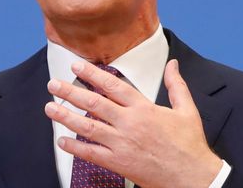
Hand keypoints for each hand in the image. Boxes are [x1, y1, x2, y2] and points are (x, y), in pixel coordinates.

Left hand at [44, 59, 222, 187]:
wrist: (193, 177)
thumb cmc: (189, 145)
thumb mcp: (187, 110)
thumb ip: (177, 85)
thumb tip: (173, 64)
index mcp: (144, 108)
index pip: (113, 85)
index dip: (92, 74)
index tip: (77, 66)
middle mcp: (130, 124)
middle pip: (94, 103)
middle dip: (70, 92)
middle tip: (53, 84)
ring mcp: (122, 144)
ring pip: (88, 127)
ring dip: (66, 117)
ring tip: (50, 108)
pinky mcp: (119, 163)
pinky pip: (91, 154)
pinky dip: (75, 147)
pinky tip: (62, 141)